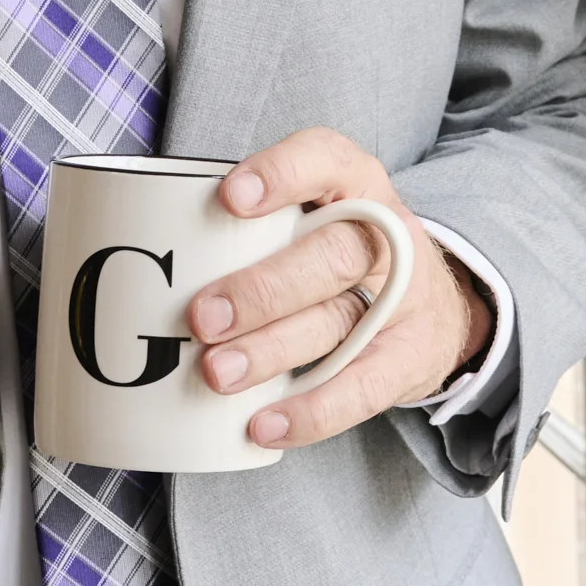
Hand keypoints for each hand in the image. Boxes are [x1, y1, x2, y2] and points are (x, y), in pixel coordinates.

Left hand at [187, 128, 493, 447]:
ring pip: (337, 321)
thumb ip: (253, 224)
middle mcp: (387, 235)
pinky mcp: (408, 357)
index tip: (228, 197)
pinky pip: (362, 389)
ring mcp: (404, 298)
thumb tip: (149, 266)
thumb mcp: (315, 215)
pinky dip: (311, 411)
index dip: (281, 174)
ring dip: (272, 350)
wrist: (437, 306)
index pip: (326, 160)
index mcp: (355, 183)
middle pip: (332, 256)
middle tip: (202, 317)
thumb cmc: (342, 253)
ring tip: (217, 373)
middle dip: (262, 289)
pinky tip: (265, 424)